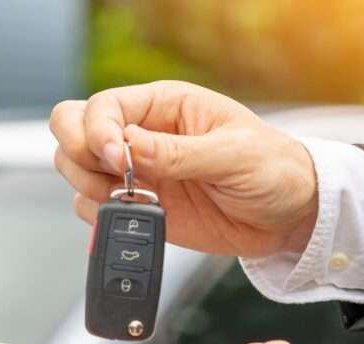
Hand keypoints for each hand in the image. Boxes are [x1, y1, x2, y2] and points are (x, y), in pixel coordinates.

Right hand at [50, 81, 318, 256]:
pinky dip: (102, 217)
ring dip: (88, 187)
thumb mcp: (233, 155)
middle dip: (80, 155)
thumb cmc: (273, 169)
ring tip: (130, 200)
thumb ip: (178, 153)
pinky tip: (137, 216)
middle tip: (111, 178)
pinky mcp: (139, 207)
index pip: (102, 107)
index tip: (118, 159)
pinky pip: (93, 208)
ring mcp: (136, 172)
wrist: (290, 216)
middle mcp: (142, 135)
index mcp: (164, 106)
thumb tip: (129, 146)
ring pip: (75, 169)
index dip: (97, 131)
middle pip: (72, 130)